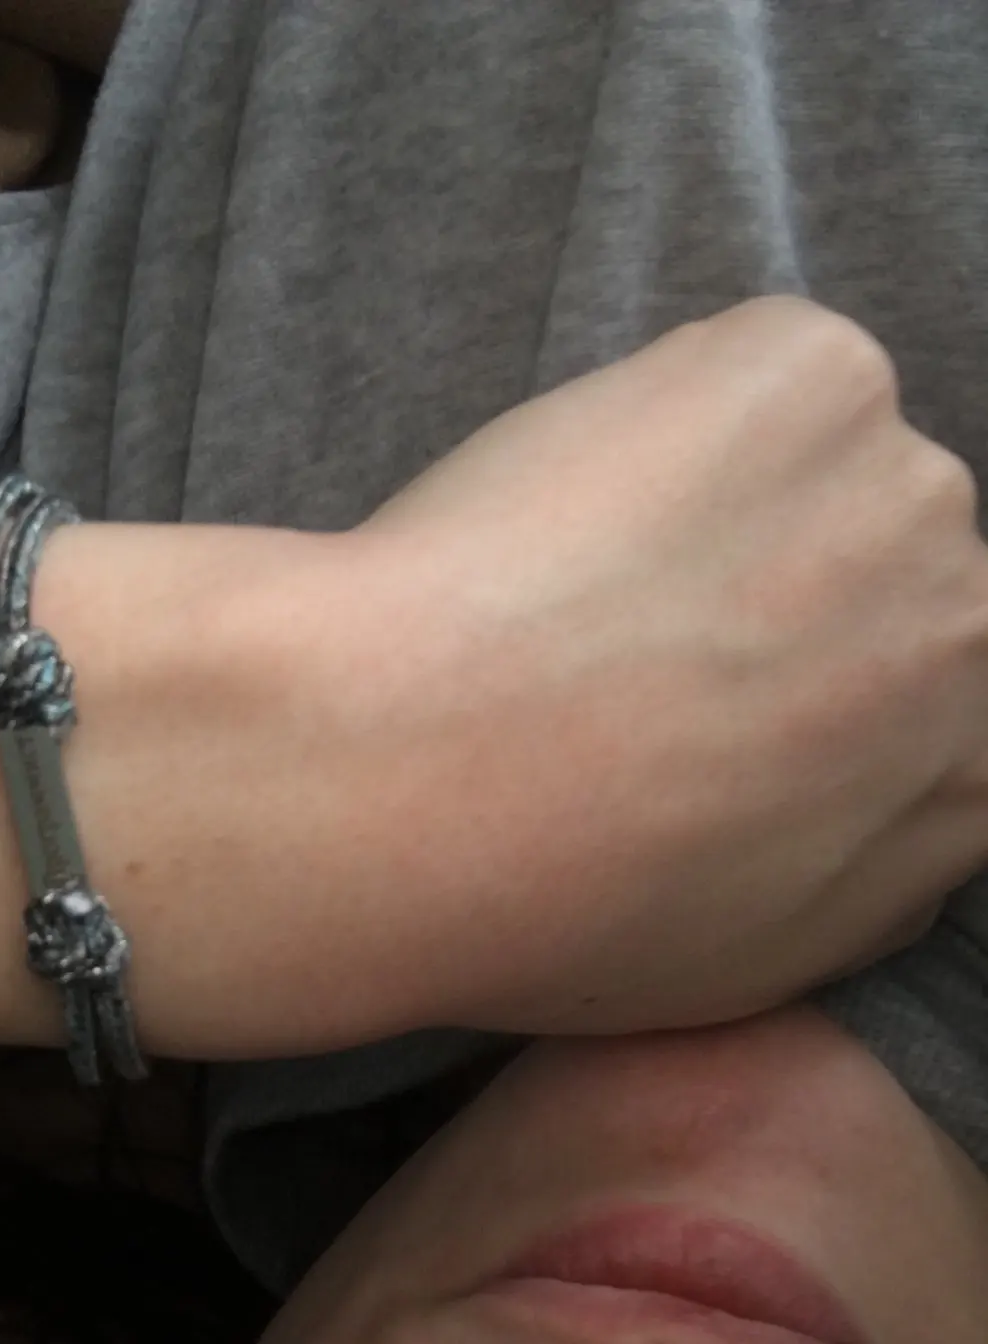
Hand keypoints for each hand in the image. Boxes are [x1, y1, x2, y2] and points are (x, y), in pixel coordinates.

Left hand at [290, 294, 987, 1041]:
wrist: (418, 779)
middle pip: (886, 569)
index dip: (805, 684)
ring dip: (723, 499)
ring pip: (819, 466)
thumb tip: (879, 802)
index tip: (707, 688)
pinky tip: (573, 508)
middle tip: (627, 634)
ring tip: (580, 583)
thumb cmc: (553, 906)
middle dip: (779, 588)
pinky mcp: (816, 373)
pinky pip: (752, 374)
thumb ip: (859, 874)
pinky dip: (671, 414)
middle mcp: (980, 625)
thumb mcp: (743, 964)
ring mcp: (907, 486)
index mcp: (977, 777)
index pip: (929, 698)